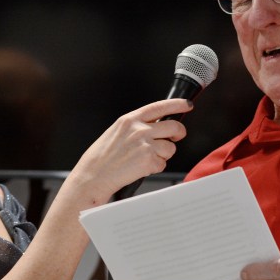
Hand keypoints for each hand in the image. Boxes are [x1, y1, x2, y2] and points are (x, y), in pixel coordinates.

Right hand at [70, 98, 190, 201]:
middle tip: (174, 138)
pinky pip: (163, 164)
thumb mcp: (116, 132)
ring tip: (145, 159)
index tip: (187, 104)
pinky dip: (155, 168)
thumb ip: (135, 127)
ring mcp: (145, 144)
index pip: (160, 106)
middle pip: (173, 126)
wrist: (93, 176)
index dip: (177, 104)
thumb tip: (155, 127)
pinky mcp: (149, 160)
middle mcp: (139, 129)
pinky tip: (141, 168)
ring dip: (163, 155)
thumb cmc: (101, 158)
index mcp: (130, 120)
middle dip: (178, 134)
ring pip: (170, 148)